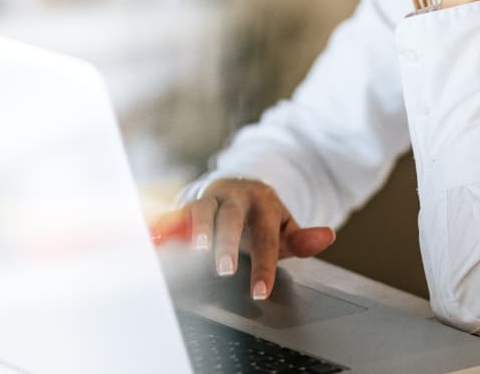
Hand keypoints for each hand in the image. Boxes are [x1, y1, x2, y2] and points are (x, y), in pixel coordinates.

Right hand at [149, 178, 334, 299]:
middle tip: (225, 269)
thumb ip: (303, 237)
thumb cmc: (262, 217)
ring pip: (203, 210)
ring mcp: (211, 198)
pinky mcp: (189, 203)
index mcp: (264, 204)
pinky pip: (175, 213)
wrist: (238, 187)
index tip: (260, 291)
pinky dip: (163, 224)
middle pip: (232, 218)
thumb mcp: (284, 227)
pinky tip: (152, 236)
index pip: (265, 237)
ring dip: (198, 228)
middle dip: (227, 242)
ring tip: (196, 249)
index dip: (263, 265)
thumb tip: (326, 236)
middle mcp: (236, 198)